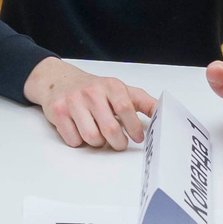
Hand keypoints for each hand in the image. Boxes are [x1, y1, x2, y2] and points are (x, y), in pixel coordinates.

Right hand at [25, 57, 153, 150]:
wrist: (59, 81)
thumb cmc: (94, 89)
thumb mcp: (119, 90)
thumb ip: (143, 102)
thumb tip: (164, 112)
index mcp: (111, 86)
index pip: (126, 108)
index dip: (134, 127)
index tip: (138, 138)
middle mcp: (91, 92)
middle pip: (110, 128)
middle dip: (118, 142)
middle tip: (119, 143)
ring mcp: (73, 102)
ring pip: (92, 137)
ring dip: (98, 142)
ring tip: (99, 135)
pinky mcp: (58, 112)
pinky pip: (74, 140)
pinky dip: (80, 141)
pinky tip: (81, 131)